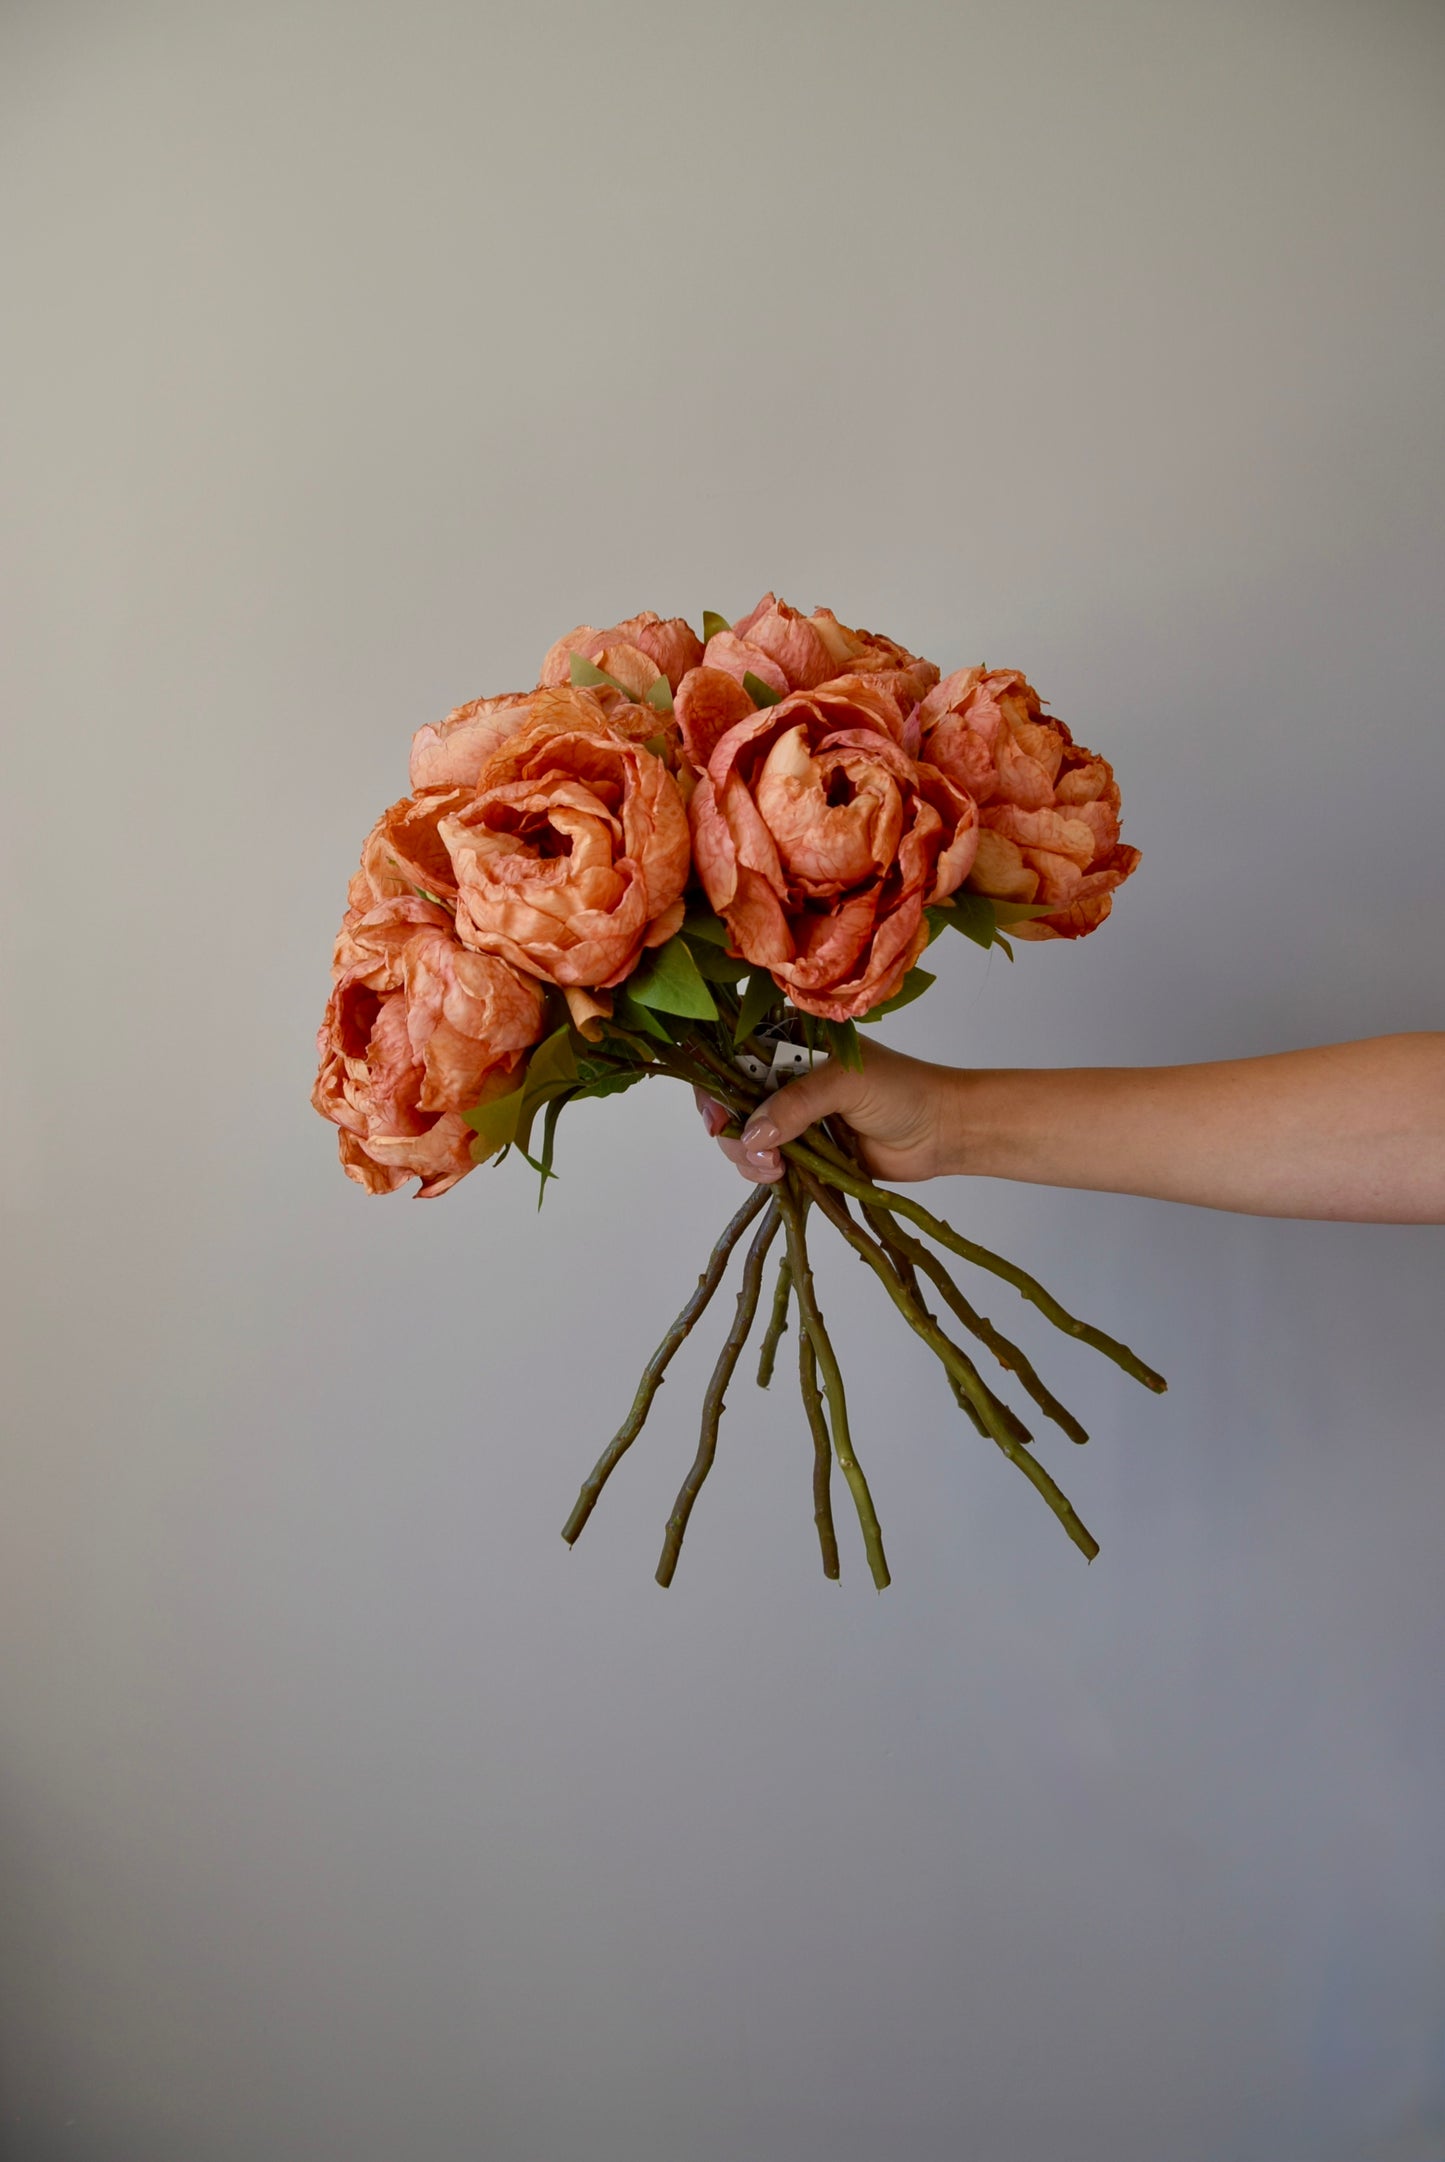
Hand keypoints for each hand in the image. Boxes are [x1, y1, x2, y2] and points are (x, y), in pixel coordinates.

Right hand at [693, 1038, 959, 1184]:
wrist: (941, 1131)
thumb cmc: (902, 1090)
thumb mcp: (846, 1082)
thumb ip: (797, 1103)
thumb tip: (752, 1136)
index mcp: (792, 1042)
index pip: (733, 1055)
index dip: (716, 1085)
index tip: (717, 1119)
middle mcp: (784, 1076)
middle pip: (729, 1101)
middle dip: (732, 1131)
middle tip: (757, 1154)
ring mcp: (790, 1116)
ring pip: (743, 1137)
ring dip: (748, 1157)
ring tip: (776, 1169)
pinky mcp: (801, 1151)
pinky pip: (764, 1162)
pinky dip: (762, 1173)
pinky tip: (779, 1176)